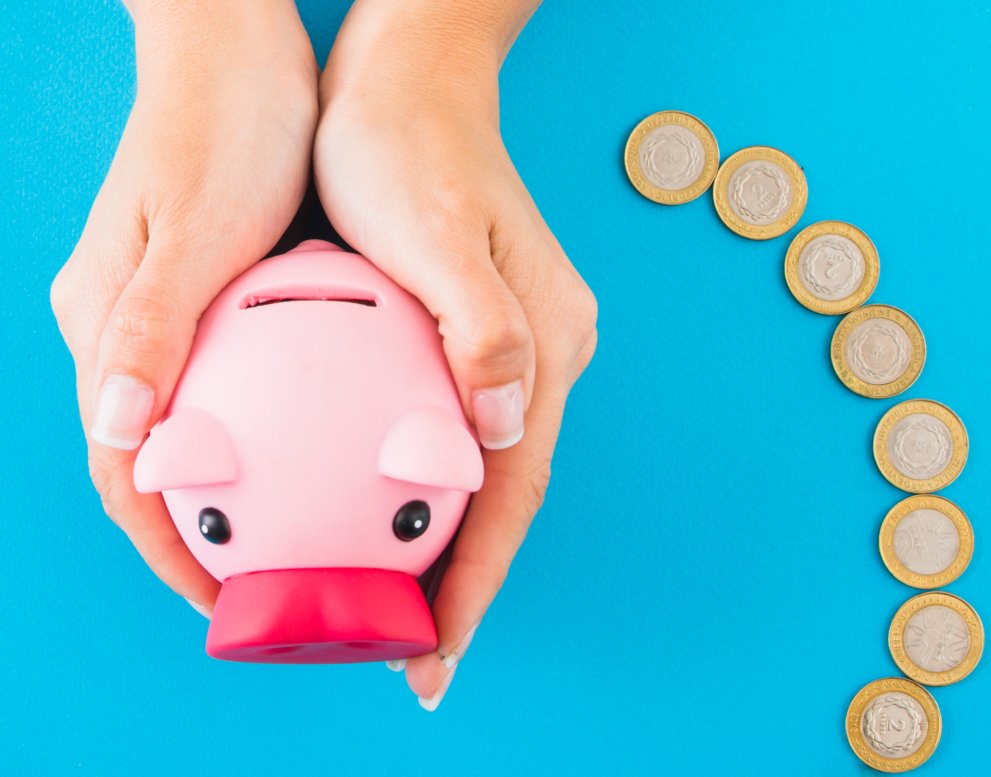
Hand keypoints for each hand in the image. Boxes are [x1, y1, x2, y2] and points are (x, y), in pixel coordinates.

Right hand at [49, 0, 317, 611]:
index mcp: (109, 329)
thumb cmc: (219, 124)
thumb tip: (118, 429)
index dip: (169, 547)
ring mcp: (175, 323)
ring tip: (310, 542)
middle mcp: (134, 338)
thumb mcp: (194, 223)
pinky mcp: (217, 305)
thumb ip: (153, 323)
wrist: (238, 50)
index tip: (227, 602)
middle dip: (210, 537)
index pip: (124, 469)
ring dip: (247, 496)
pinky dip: (278, 438)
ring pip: (205, 435)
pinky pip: (245, 392)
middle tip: (277, 588)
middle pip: (163, 464)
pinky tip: (334, 456)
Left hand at [315, 0, 597, 708]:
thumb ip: (482, 325)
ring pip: (483, 473)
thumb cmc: (408, 148)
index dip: (478, 578)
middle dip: (465, 583)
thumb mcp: (435, 226)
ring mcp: (512, 350)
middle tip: (414, 657)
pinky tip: (386, 517)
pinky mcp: (475, 339)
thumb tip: (509, 426)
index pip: (514, 488)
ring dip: (448, 545)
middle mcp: (541, 356)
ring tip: (400, 613)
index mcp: (546, 342)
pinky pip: (454, 435)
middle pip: (506, 493)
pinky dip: (425, 491)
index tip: (437, 652)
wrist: (408, 83)